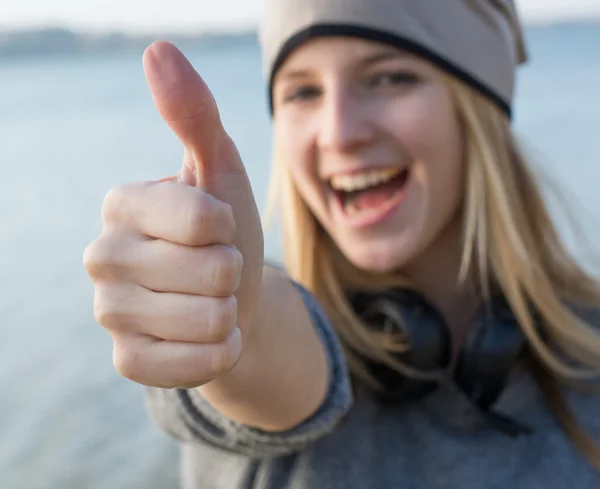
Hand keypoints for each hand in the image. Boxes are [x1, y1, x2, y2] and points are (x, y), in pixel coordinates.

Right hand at [83, 41, 263, 388]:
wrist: (229, 299)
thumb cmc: (225, 232)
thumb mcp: (220, 169)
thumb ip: (193, 114)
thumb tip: (158, 50)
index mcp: (123, 205)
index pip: (204, 219)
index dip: (230, 226)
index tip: (218, 229)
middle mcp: (103, 257)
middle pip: (212, 272)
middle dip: (232, 271)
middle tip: (215, 269)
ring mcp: (109, 313)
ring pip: (206, 320)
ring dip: (228, 311)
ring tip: (210, 301)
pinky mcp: (127, 361)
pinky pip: (190, 366)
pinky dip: (218, 352)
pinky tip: (205, 337)